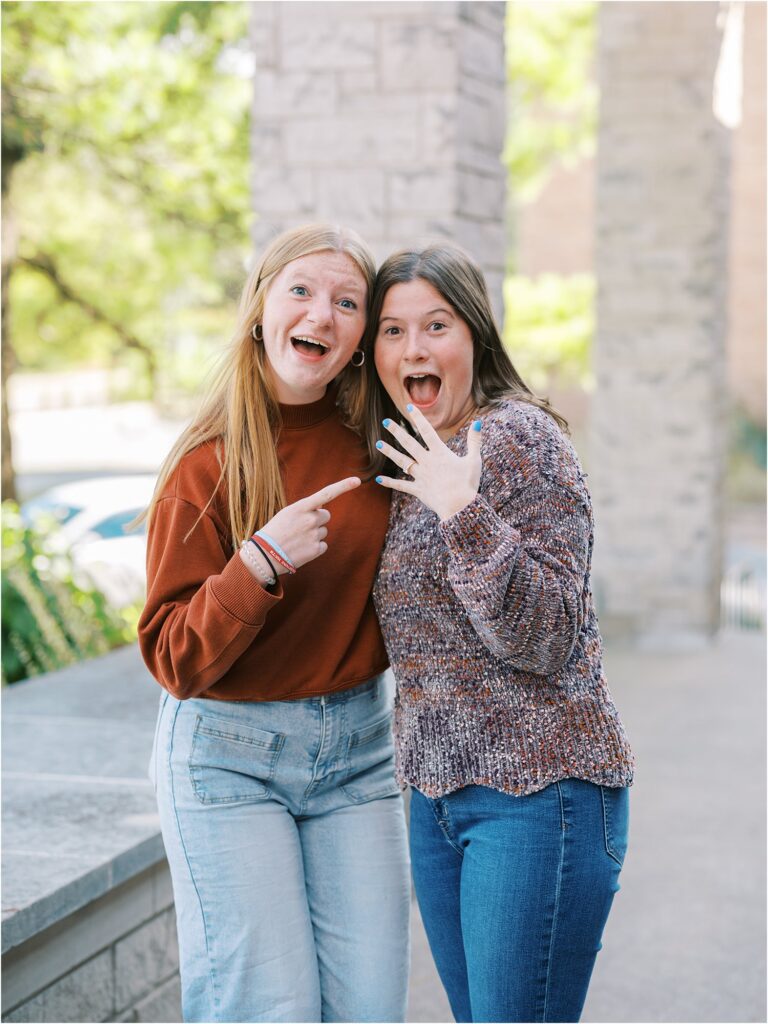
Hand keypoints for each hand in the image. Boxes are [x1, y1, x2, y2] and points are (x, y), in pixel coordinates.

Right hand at [257, 476, 360, 573]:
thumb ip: (305, 509)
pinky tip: (302, 549)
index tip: (357, 481)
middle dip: (317, 520)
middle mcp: (310, 519)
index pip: (326, 493)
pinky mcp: (317, 549)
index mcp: (301, 507)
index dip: (343, 486)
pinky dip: (315, 547)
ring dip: (314, 534)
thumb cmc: (275, 532)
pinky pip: (323, 545)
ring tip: (298, 540)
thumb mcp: (287, 514)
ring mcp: (314, 534)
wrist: (265, 555)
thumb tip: (322, 508)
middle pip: (326, 516)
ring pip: (324, 531)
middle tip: (301, 528)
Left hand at [375, 406, 481, 520]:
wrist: (459, 507)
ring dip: (389, 452)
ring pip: (402, 461)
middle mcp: (427, 462)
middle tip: (385, 422)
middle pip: (409, 443)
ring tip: (378, 444)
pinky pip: (402, 485)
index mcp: (440, 453)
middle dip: (397, 431)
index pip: (427, 431)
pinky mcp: (418, 490)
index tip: (409, 407)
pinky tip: (378, 479)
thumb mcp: (474, 461)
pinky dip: (390, 482)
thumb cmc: (468, 484)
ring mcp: (421, 476)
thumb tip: (478, 422)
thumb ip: (474, 441)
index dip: (418, 418)